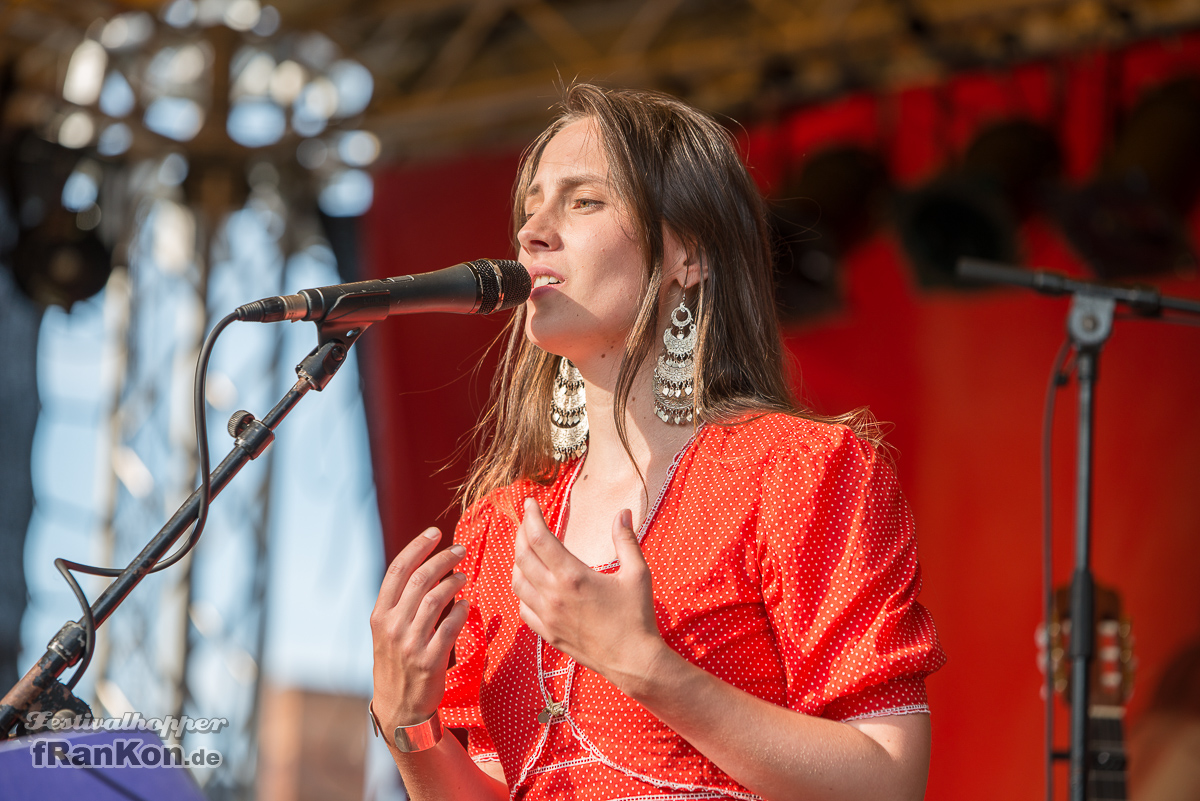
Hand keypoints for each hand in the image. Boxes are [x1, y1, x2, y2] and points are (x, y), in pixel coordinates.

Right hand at [370, 527, 469, 729]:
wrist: (398, 708)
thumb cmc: (396, 662)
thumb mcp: (387, 631)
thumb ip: (401, 603)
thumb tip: (427, 568)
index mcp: (379, 615)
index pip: (398, 570)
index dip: (418, 546)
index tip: (435, 532)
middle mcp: (392, 626)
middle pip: (420, 579)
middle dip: (443, 559)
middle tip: (460, 550)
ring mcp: (409, 644)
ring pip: (436, 599)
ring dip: (454, 582)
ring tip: (464, 576)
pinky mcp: (429, 660)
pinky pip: (450, 627)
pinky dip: (461, 611)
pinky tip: (468, 604)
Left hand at [511, 499, 664, 692]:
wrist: (633, 661)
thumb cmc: (637, 616)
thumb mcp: (637, 574)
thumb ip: (626, 540)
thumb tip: (623, 512)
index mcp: (572, 576)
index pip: (540, 538)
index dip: (531, 517)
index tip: (529, 503)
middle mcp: (553, 595)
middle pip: (523, 556)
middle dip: (521, 533)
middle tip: (527, 520)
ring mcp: (547, 616)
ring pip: (517, 582)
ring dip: (518, 561)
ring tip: (526, 549)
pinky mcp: (548, 633)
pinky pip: (523, 608)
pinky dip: (521, 590)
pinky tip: (529, 584)